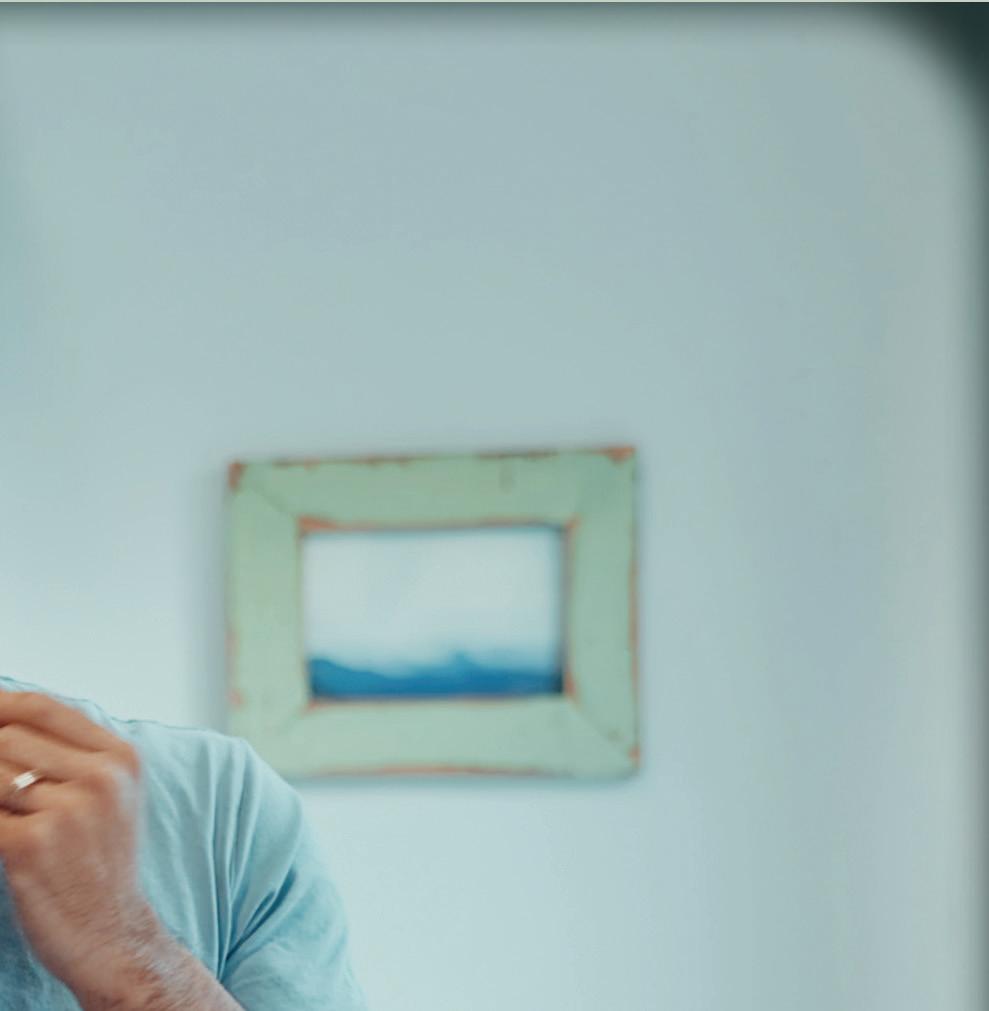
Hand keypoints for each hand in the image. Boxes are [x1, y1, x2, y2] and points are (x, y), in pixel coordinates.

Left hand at [0, 689, 164, 1003]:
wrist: (112, 932)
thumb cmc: (101, 863)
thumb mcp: (110, 795)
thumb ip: (71, 754)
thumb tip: (7, 725)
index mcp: (120, 758)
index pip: (44, 708)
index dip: (2, 706)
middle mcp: (100, 778)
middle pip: (8, 738)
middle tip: (1, 792)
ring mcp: (68, 810)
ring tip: (8, 815)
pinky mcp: (32, 846)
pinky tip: (5, 840)